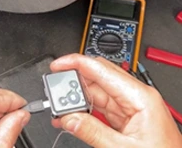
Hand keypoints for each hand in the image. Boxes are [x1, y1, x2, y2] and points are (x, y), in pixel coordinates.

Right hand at [49, 54, 181, 145]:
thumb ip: (92, 132)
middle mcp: (137, 98)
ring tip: (59, 110)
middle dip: (74, 83)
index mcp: (140, 97)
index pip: (102, 69)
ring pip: (97, 94)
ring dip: (76, 100)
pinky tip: (71, 117)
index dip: (76, 63)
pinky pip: (100, 109)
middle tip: (54, 92)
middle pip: (98, 79)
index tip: (56, 66)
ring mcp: (131, 108)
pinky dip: (84, 112)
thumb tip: (67, 118)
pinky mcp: (127, 120)